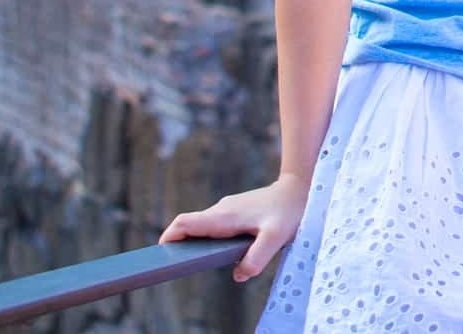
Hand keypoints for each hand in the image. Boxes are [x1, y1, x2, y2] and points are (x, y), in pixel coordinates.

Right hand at [159, 173, 307, 282]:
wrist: (302, 187)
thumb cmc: (290, 211)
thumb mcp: (277, 238)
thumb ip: (256, 258)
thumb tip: (238, 275)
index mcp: (223, 216)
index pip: (185, 223)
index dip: (169, 237)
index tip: (160, 254)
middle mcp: (222, 211)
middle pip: (189, 226)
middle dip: (178, 244)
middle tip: (175, 265)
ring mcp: (228, 209)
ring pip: (203, 226)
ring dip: (196, 242)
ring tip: (197, 262)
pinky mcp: (236, 211)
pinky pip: (215, 226)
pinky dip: (210, 239)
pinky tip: (221, 252)